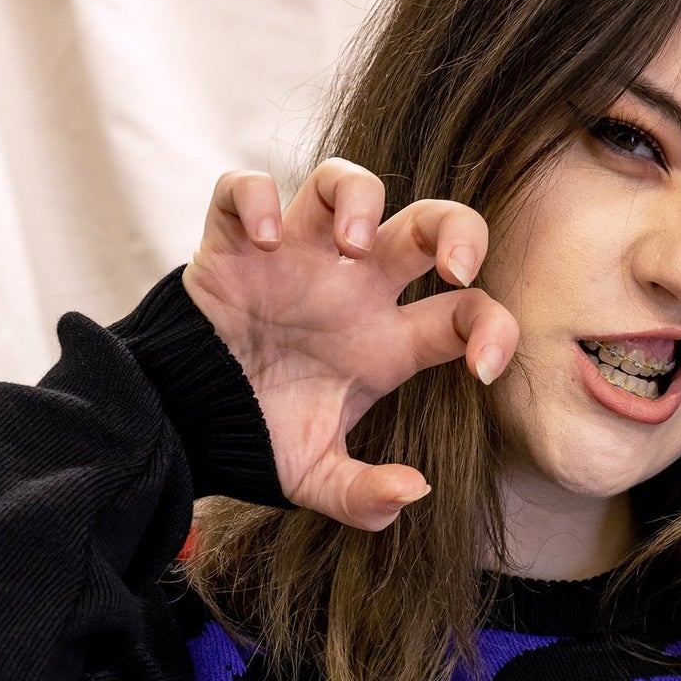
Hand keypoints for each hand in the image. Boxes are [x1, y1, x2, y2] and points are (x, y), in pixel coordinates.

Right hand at [181, 157, 519, 530]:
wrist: (188, 423)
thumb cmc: (262, 436)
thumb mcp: (317, 480)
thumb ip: (365, 496)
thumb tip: (413, 490)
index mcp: (388, 342)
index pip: (466, 312)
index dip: (493, 330)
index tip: (482, 368)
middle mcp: (353, 289)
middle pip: (428, 223)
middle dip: (458, 229)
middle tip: (452, 265)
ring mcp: (296, 257)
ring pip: (343, 183)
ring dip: (359, 199)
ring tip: (351, 246)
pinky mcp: (235, 242)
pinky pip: (245, 188)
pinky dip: (258, 199)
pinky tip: (265, 241)